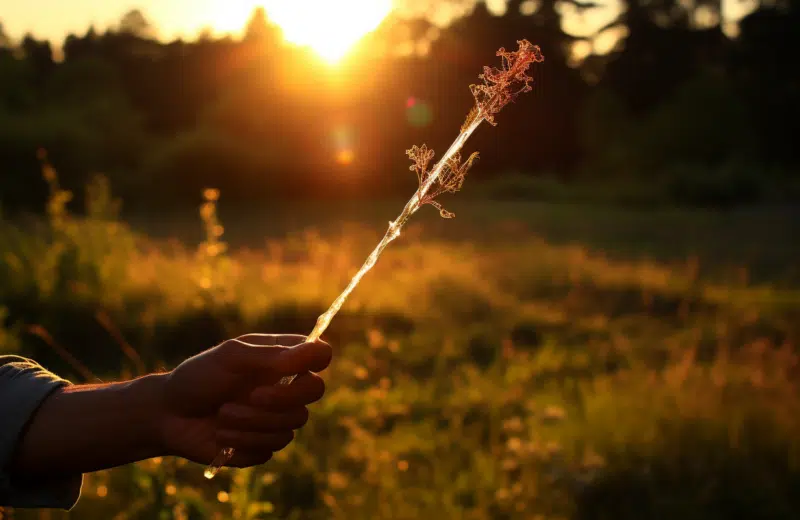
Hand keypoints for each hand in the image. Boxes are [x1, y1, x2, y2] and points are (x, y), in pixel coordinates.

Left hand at [159, 334, 331, 466]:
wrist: (167, 415)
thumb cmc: (198, 377)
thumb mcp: (230, 357)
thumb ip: (272, 355)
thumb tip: (315, 351)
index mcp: (282, 358)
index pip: (320, 354)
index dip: (317, 359)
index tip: (295, 366)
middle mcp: (285, 386)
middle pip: (315, 391)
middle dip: (283, 397)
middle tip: (253, 396)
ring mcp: (277, 417)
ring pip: (292, 424)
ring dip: (253, 421)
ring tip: (222, 414)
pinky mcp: (264, 444)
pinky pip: (272, 446)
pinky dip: (243, 440)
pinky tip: (221, 433)